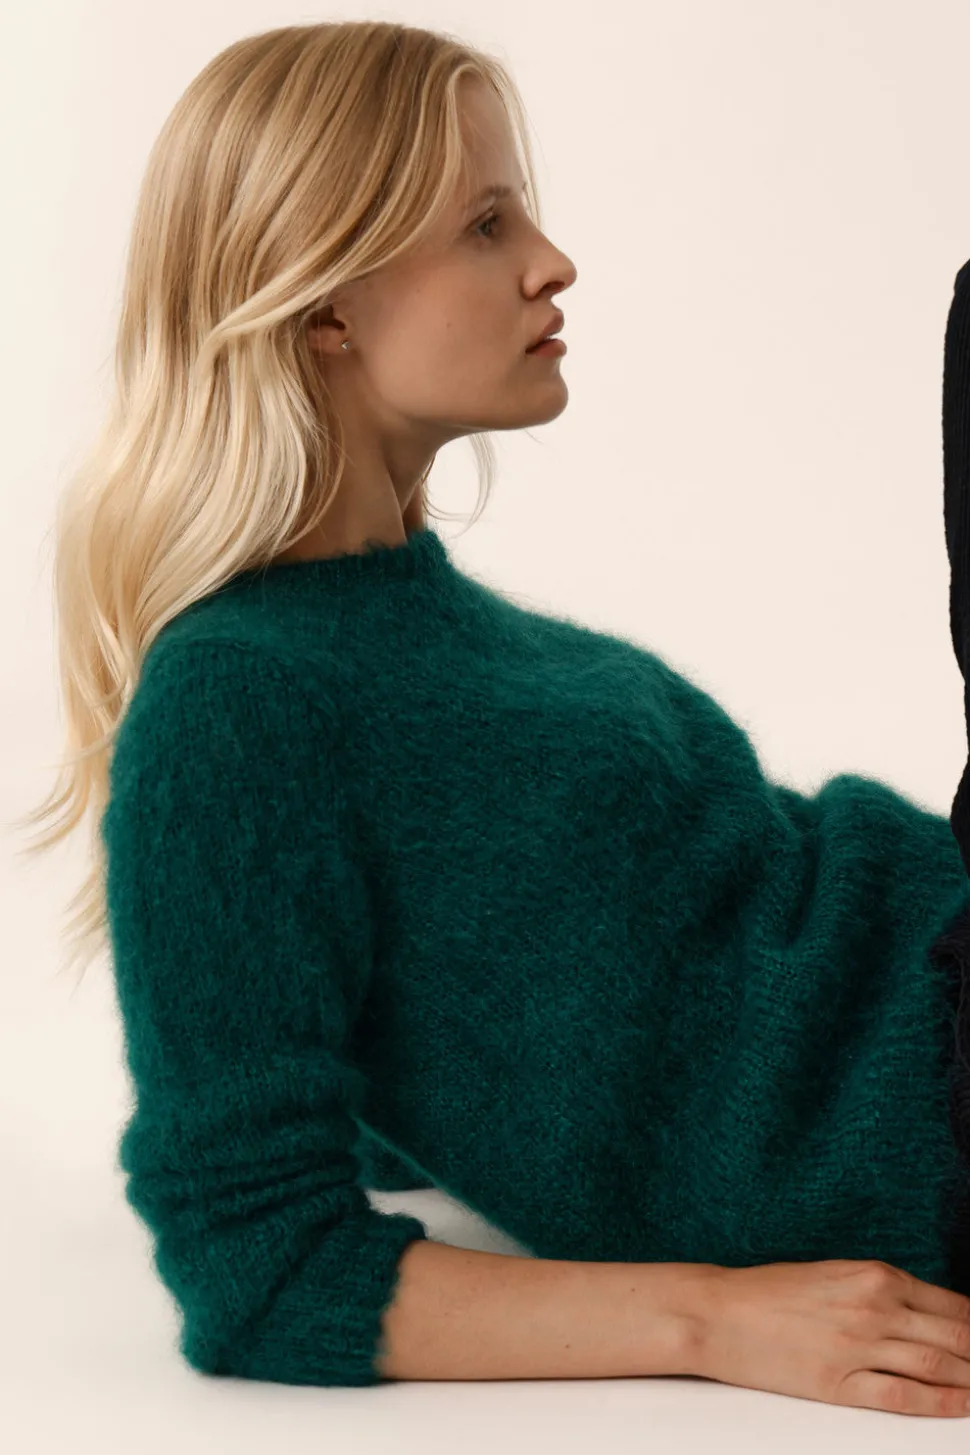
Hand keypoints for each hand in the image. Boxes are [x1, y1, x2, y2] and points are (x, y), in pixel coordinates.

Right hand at [692, 1258, 969, 1417]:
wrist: (718, 1312)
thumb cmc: (768, 1291)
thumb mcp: (832, 1275)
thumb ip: (878, 1291)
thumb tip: (925, 1315)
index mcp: (873, 1275)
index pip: (951, 1303)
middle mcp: (873, 1307)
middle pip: (954, 1336)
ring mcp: (858, 1346)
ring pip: (937, 1365)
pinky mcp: (839, 1383)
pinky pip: (903, 1396)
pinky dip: (940, 1404)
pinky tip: (960, 1406)